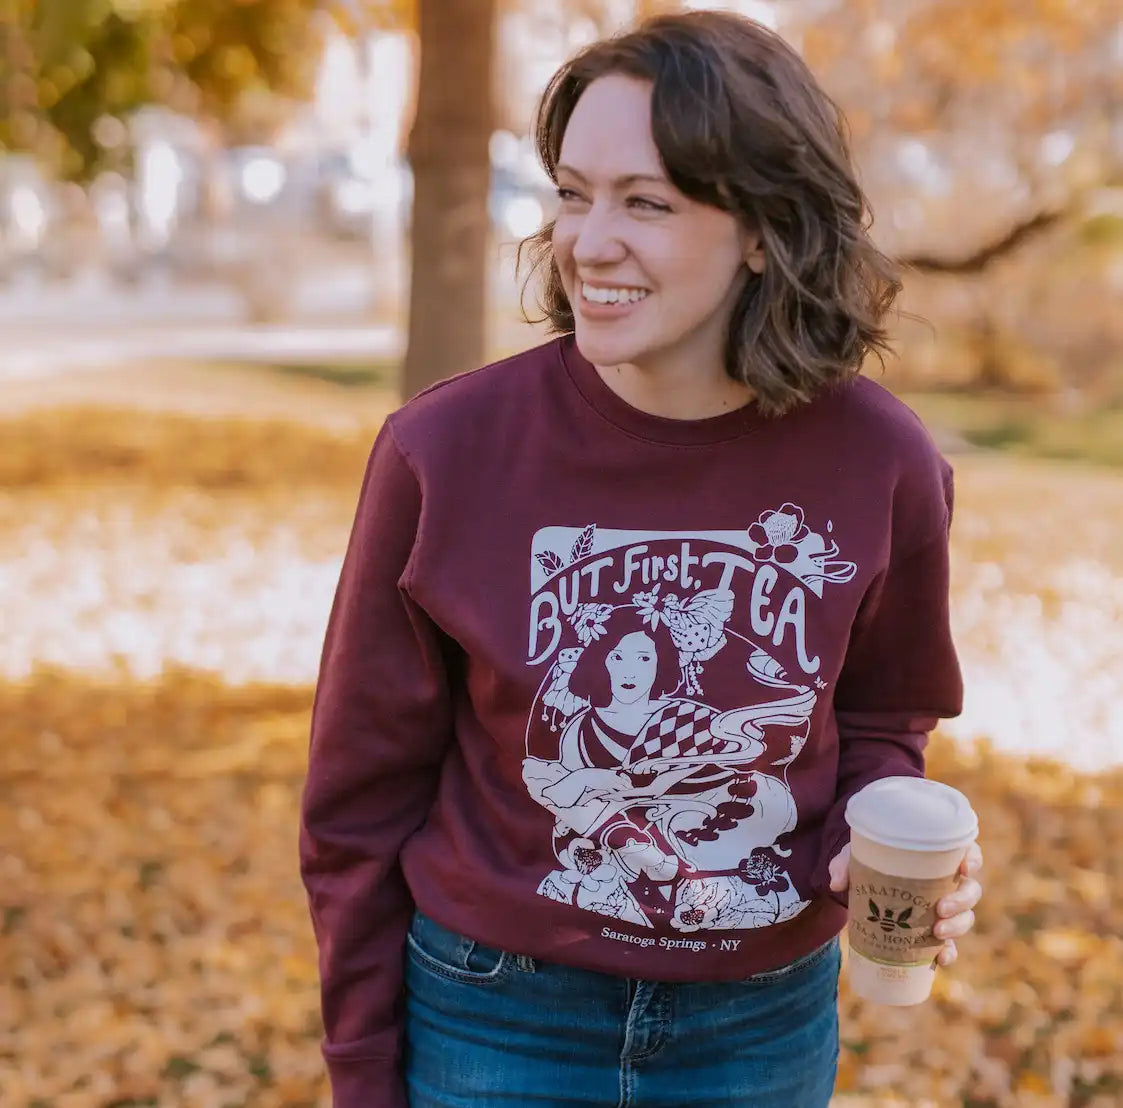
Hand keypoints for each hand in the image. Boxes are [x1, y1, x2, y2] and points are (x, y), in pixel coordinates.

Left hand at [828, 841, 983, 966]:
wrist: (863, 882)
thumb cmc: (868, 860)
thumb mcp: (854, 855)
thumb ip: (844, 863)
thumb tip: (835, 884)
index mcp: (936, 855)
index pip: (967, 852)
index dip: (972, 858)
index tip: (964, 868)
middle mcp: (947, 882)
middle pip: (970, 890)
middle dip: (962, 901)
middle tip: (941, 908)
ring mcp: (944, 908)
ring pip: (965, 917)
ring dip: (958, 927)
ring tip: (938, 932)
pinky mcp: (934, 931)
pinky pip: (949, 944)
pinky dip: (948, 953)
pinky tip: (940, 959)